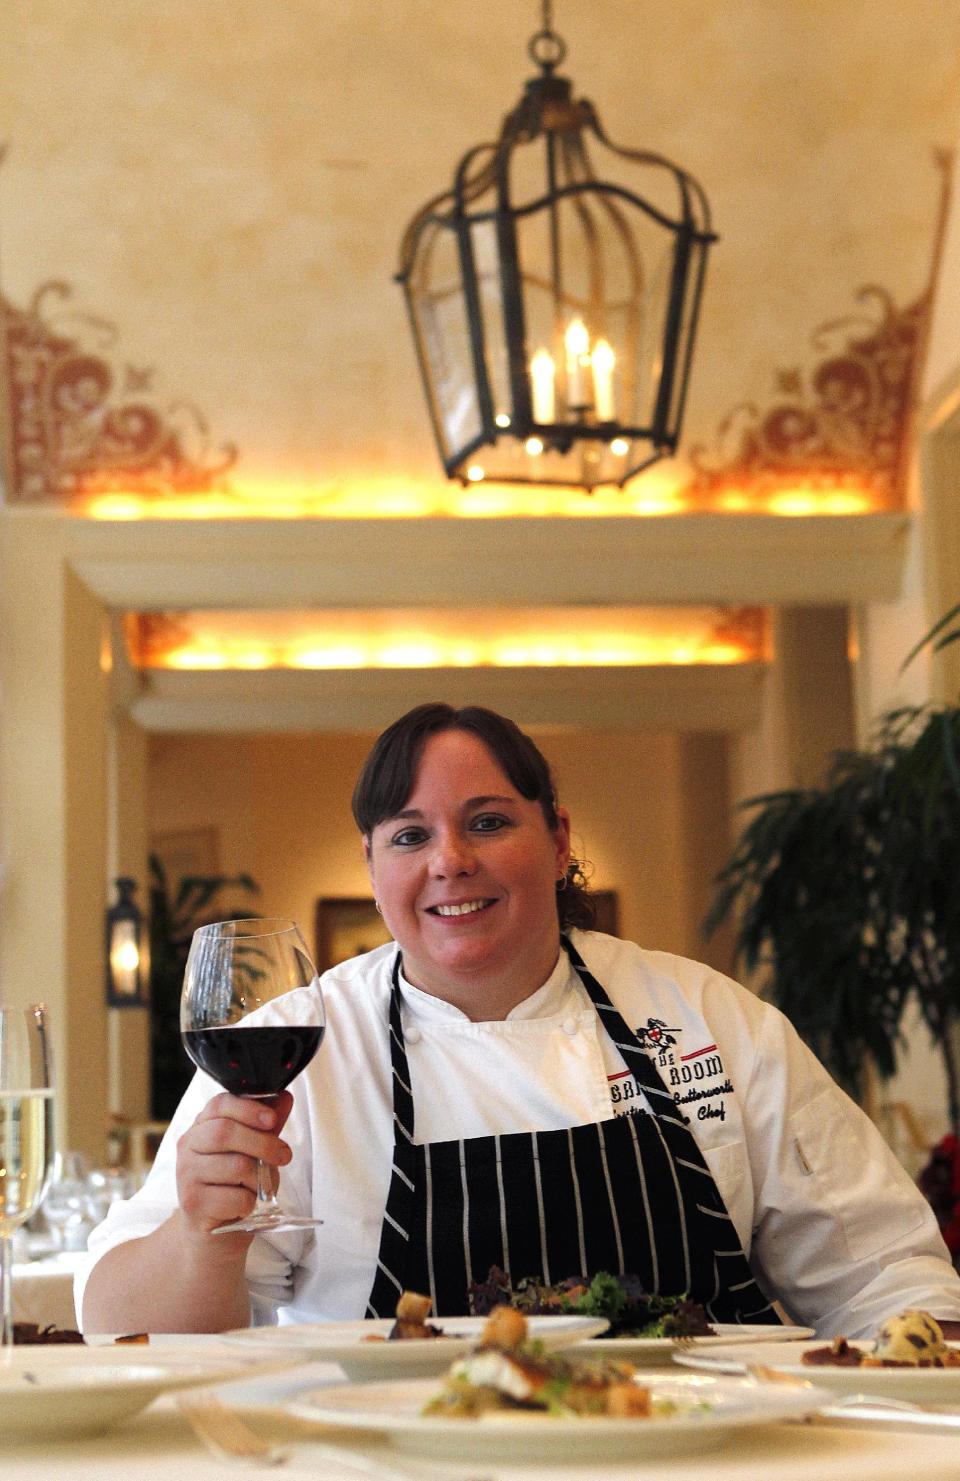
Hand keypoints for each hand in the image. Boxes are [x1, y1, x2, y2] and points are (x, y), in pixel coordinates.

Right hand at [175, 1091, 293, 1236]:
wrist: (212, 1233)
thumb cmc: (233, 1186)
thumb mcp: (251, 1151)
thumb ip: (265, 1125)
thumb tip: (284, 1097)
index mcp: (201, 1127)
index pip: (220, 1104)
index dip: (248, 1108)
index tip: (272, 1120)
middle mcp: (187, 1147)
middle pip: (225, 1132)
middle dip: (262, 1142)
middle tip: (284, 1155)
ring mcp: (186, 1176)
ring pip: (236, 1166)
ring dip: (259, 1179)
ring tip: (259, 1188)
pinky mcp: (192, 1204)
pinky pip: (236, 1197)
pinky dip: (250, 1202)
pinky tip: (244, 1205)